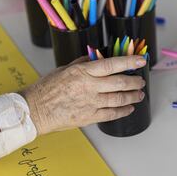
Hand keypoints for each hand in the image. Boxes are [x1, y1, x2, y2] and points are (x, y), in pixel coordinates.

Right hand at [21, 55, 146, 134]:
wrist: (35, 110)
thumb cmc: (47, 88)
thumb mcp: (64, 69)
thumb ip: (82, 64)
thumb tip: (96, 58)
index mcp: (82, 72)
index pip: (111, 64)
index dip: (129, 61)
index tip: (141, 60)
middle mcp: (89, 87)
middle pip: (119, 83)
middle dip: (135, 82)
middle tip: (141, 81)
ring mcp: (90, 103)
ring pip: (118, 99)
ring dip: (132, 96)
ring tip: (139, 94)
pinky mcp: (89, 117)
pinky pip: (111, 114)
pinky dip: (123, 111)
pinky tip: (129, 108)